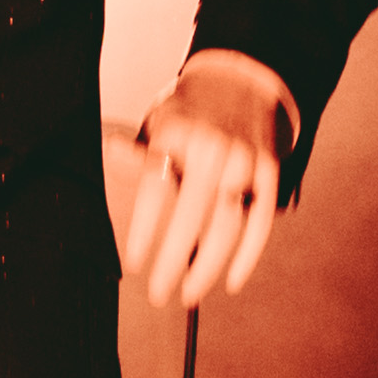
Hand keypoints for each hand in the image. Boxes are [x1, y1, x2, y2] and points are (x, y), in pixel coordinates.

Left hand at [110, 55, 288, 310]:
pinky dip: (248, 256)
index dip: (143, 230)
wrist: (242, 83)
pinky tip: (232, 281)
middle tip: (160, 293)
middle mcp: (213, 147)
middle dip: (175, 261)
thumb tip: (109, 151)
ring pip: (228, 225)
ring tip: (189, 293)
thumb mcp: (157, 124)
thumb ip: (138, 153)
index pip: (155, 189)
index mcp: (177, 133)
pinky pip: (260, 221)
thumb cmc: (190, 115)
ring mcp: (244, 160)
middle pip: (192, 215)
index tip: (134, 263)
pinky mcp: (268, 172)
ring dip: (209, 267)